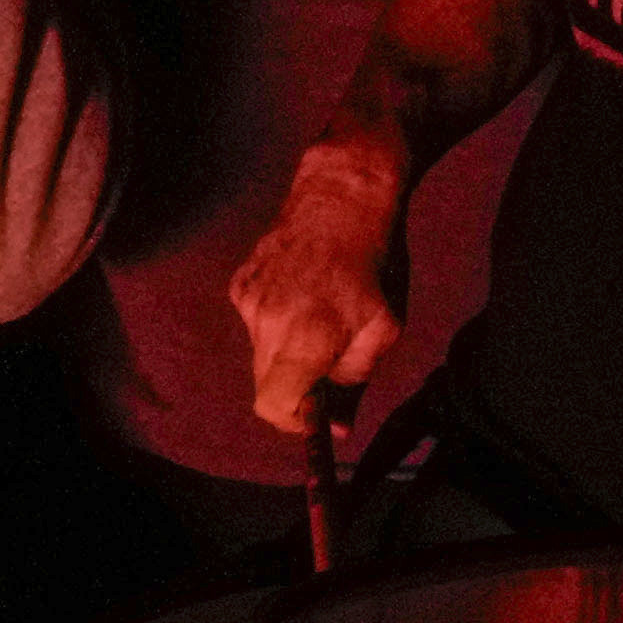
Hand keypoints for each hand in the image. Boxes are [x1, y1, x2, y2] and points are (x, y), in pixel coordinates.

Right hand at [229, 117, 419, 437]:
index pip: (273, 407)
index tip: (314, 414)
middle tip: (328, 359)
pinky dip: (276, 319)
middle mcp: (267, 324)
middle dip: (296, 383)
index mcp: (303, 339)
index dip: (293, 420)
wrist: (341, 196)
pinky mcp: (240, 282)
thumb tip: (338, 425)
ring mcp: (248, 302)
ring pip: (261, 352)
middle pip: (266, 383)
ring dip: (287, 349)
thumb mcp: (382, 328)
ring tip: (319, 312)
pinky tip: (301, 291)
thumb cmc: (371, 262)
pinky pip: (255, 321)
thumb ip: (356, 380)